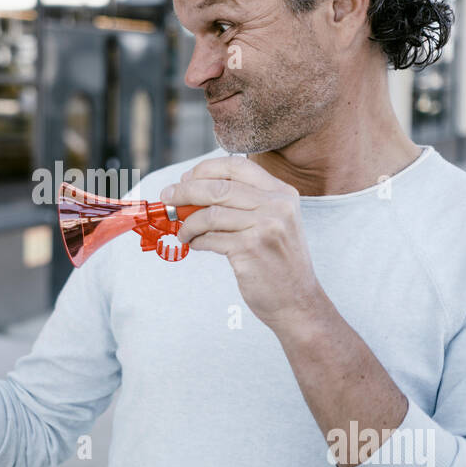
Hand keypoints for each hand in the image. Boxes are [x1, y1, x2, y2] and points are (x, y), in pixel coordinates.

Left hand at [160, 156, 323, 330]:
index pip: (237, 165)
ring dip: (188, 223)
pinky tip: (197, 245)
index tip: (187, 179)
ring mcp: (265, 227)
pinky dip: (197, 241)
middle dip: (185, 191)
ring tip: (184, 232)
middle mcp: (277, 206)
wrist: (297, 301)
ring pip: (209, 214)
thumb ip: (243, 203)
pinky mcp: (250, 250)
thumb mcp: (273, 222)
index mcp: (282, 193)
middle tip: (167, 198)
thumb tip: (192, 190)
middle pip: (218, 187)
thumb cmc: (277, 262)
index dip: (206, 169)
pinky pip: (210, 238)